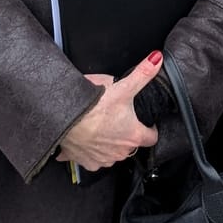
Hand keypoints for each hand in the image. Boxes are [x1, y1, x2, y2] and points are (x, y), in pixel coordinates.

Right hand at [58, 52, 160, 170]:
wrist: (65, 119)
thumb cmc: (93, 108)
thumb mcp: (123, 87)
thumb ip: (143, 73)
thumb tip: (157, 60)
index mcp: (133, 136)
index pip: (152, 138)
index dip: (150, 129)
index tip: (146, 123)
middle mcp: (120, 152)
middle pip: (130, 145)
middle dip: (126, 134)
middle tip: (118, 118)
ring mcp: (103, 159)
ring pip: (112, 154)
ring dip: (109, 143)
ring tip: (101, 126)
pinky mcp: (86, 162)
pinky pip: (92, 159)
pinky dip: (90, 151)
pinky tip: (85, 138)